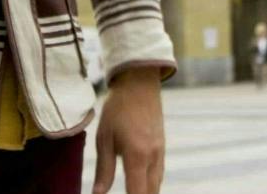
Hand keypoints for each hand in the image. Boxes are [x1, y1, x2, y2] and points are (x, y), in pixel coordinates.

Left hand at [93, 67, 164, 193]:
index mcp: (137, 156)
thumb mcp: (104, 139)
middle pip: (150, 193)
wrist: (139, 84)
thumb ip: (104, 169)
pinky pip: (159, 174)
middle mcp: (153, 157)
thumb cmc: (118, 110)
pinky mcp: (161, 147)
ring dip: (147, 193)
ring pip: (157, 185)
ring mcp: (160, 152)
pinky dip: (151, 185)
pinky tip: (143, 187)